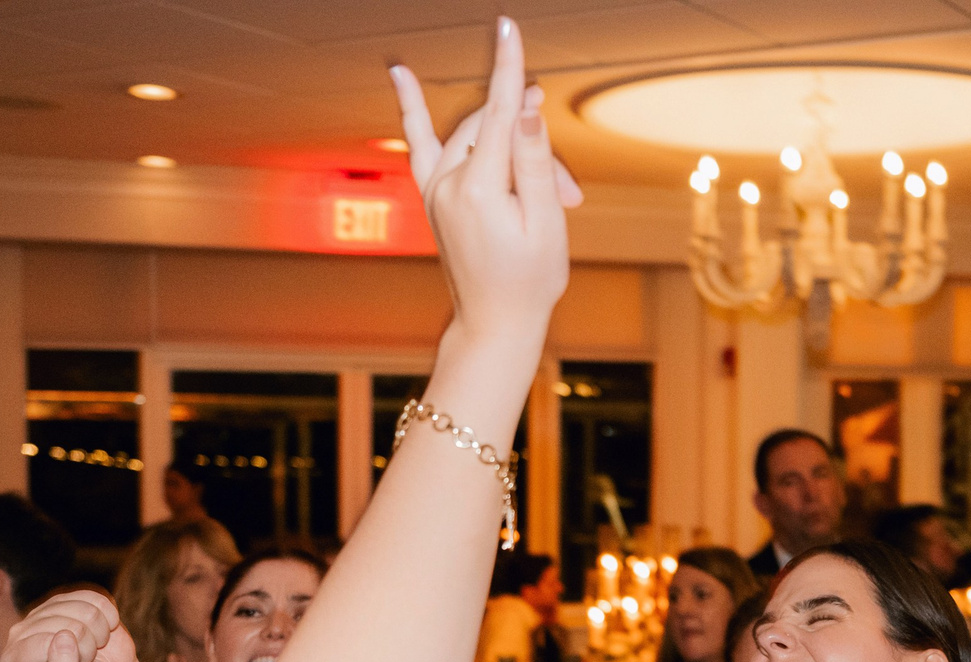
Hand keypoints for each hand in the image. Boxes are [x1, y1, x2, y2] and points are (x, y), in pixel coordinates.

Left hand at [0, 589, 141, 661]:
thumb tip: (63, 637)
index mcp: (14, 659)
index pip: (43, 644)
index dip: (70, 656)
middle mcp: (21, 632)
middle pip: (67, 625)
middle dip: (87, 645)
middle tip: (87, 660)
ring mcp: (43, 612)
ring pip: (84, 610)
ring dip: (99, 633)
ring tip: (94, 647)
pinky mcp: (65, 599)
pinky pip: (94, 598)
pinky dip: (108, 616)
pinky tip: (103, 629)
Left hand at [389, 19, 579, 348]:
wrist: (496, 323)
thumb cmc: (529, 281)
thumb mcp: (547, 223)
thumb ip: (533, 160)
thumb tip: (523, 107)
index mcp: (479, 189)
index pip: (499, 114)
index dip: (509, 70)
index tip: (508, 28)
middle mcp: (448, 184)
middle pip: (497, 132)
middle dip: (536, 148)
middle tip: (571, 192)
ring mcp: (435, 190)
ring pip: (477, 139)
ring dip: (512, 149)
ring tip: (553, 195)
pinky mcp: (432, 196)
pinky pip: (420, 143)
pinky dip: (412, 109)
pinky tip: (399, 74)